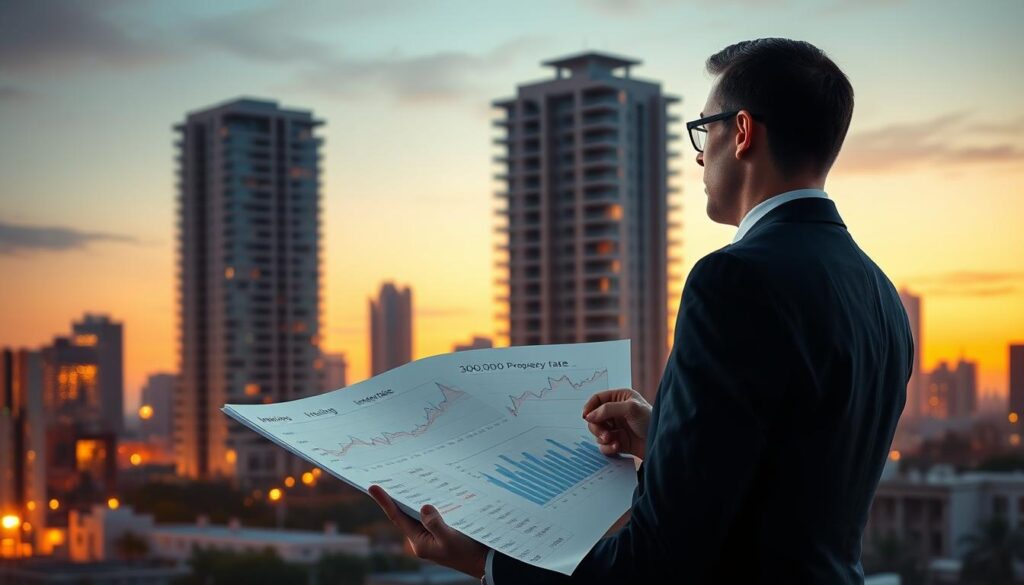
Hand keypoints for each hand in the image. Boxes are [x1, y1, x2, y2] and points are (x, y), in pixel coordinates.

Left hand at [368, 485, 488, 578]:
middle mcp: (422, 536)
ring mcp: (432, 532)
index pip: (397, 517)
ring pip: (420, 510)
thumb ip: (436, 524)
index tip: (373, 486)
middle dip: (399, 494)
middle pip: (406, 512)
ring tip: (409, 475)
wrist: (486, 560)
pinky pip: (433, 510)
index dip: (385, 501)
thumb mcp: (450, 540)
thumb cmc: (468, 554)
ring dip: (416, 494)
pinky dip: (432, 498)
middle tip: (392, 473)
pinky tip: (433, 486)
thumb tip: (423, 507)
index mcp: (419, 542)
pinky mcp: (443, 527)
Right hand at [582, 388, 651, 460]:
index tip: (586, 416)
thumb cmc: (650, 421)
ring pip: (597, 432)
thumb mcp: (630, 408)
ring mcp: (617, 427)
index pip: (598, 399)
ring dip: (602, 437)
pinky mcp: (618, 442)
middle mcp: (617, 412)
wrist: (661, 443)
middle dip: (596, 426)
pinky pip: (603, 445)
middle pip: (594, 417)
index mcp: (620, 398)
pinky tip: (617, 447)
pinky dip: (607, 447)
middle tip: (604, 433)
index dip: (590, 406)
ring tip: (612, 440)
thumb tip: (589, 416)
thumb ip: (607, 409)